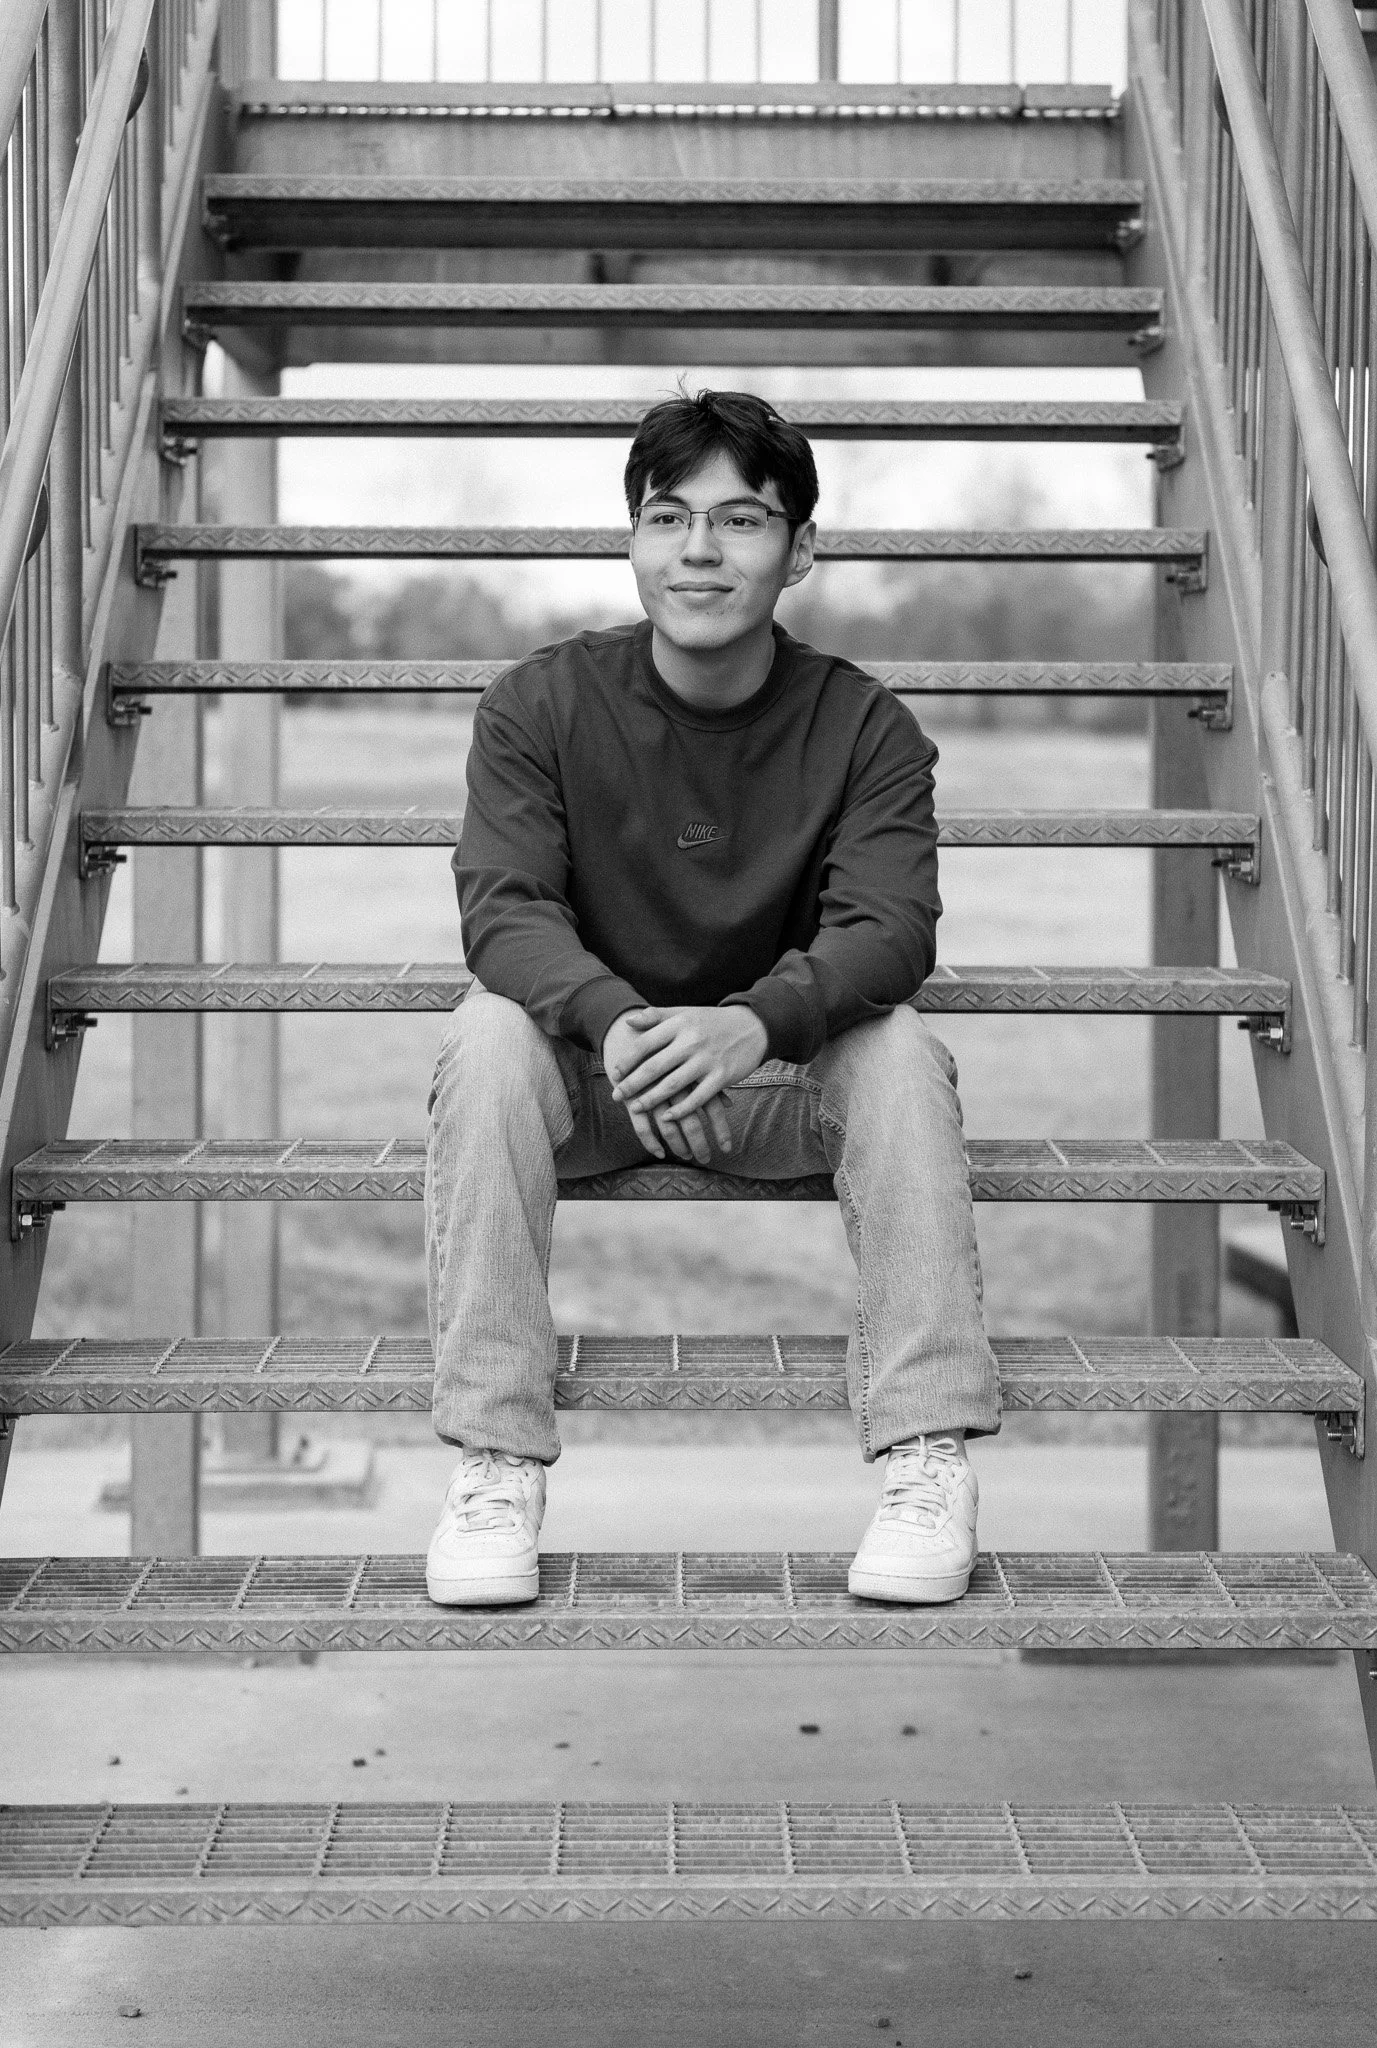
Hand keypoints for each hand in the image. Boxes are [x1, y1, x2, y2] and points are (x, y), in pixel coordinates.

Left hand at [602, 1005, 767, 1165]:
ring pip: (673, 1084)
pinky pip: (698, 1097)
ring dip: (652, 1099)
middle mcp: (692, 1041)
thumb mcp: (685, 1013)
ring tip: (635, 1109)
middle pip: (655, 1066)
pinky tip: (668, 1118)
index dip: (628, 1060)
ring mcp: (708, 1060)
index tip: (614, 1073)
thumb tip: (628, 1022)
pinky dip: (682, 1109)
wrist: (753, 1026)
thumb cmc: (712, 1022)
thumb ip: (657, 1016)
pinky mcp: (723, 1076)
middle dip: (633, 1084)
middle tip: (616, 1096)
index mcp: (680, 1024)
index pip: (646, 1043)